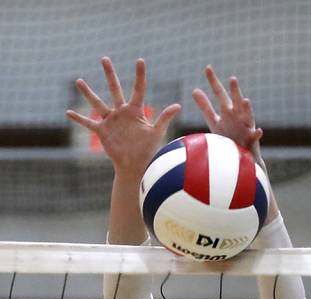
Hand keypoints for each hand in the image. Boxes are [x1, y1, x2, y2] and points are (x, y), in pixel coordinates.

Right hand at [66, 57, 180, 178]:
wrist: (137, 165)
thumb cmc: (149, 150)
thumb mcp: (157, 132)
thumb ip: (164, 118)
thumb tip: (178, 105)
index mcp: (136, 111)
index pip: (138, 89)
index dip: (139, 75)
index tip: (140, 60)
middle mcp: (122, 112)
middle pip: (115, 89)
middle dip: (110, 74)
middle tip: (105, 58)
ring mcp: (111, 121)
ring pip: (97, 103)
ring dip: (88, 93)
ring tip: (79, 81)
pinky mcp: (102, 131)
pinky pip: (88, 123)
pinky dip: (78, 118)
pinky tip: (68, 112)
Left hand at [192, 66, 264, 170]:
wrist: (241, 156)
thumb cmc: (228, 137)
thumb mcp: (215, 121)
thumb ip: (205, 106)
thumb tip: (194, 89)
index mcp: (228, 110)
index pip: (219, 93)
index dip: (214, 82)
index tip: (208, 68)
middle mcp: (238, 116)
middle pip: (236, 101)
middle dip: (235, 91)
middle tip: (232, 79)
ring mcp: (246, 127)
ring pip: (248, 116)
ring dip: (247, 109)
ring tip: (246, 100)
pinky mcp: (251, 141)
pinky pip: (255, 137)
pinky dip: (257, 134)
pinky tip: (258, 130)